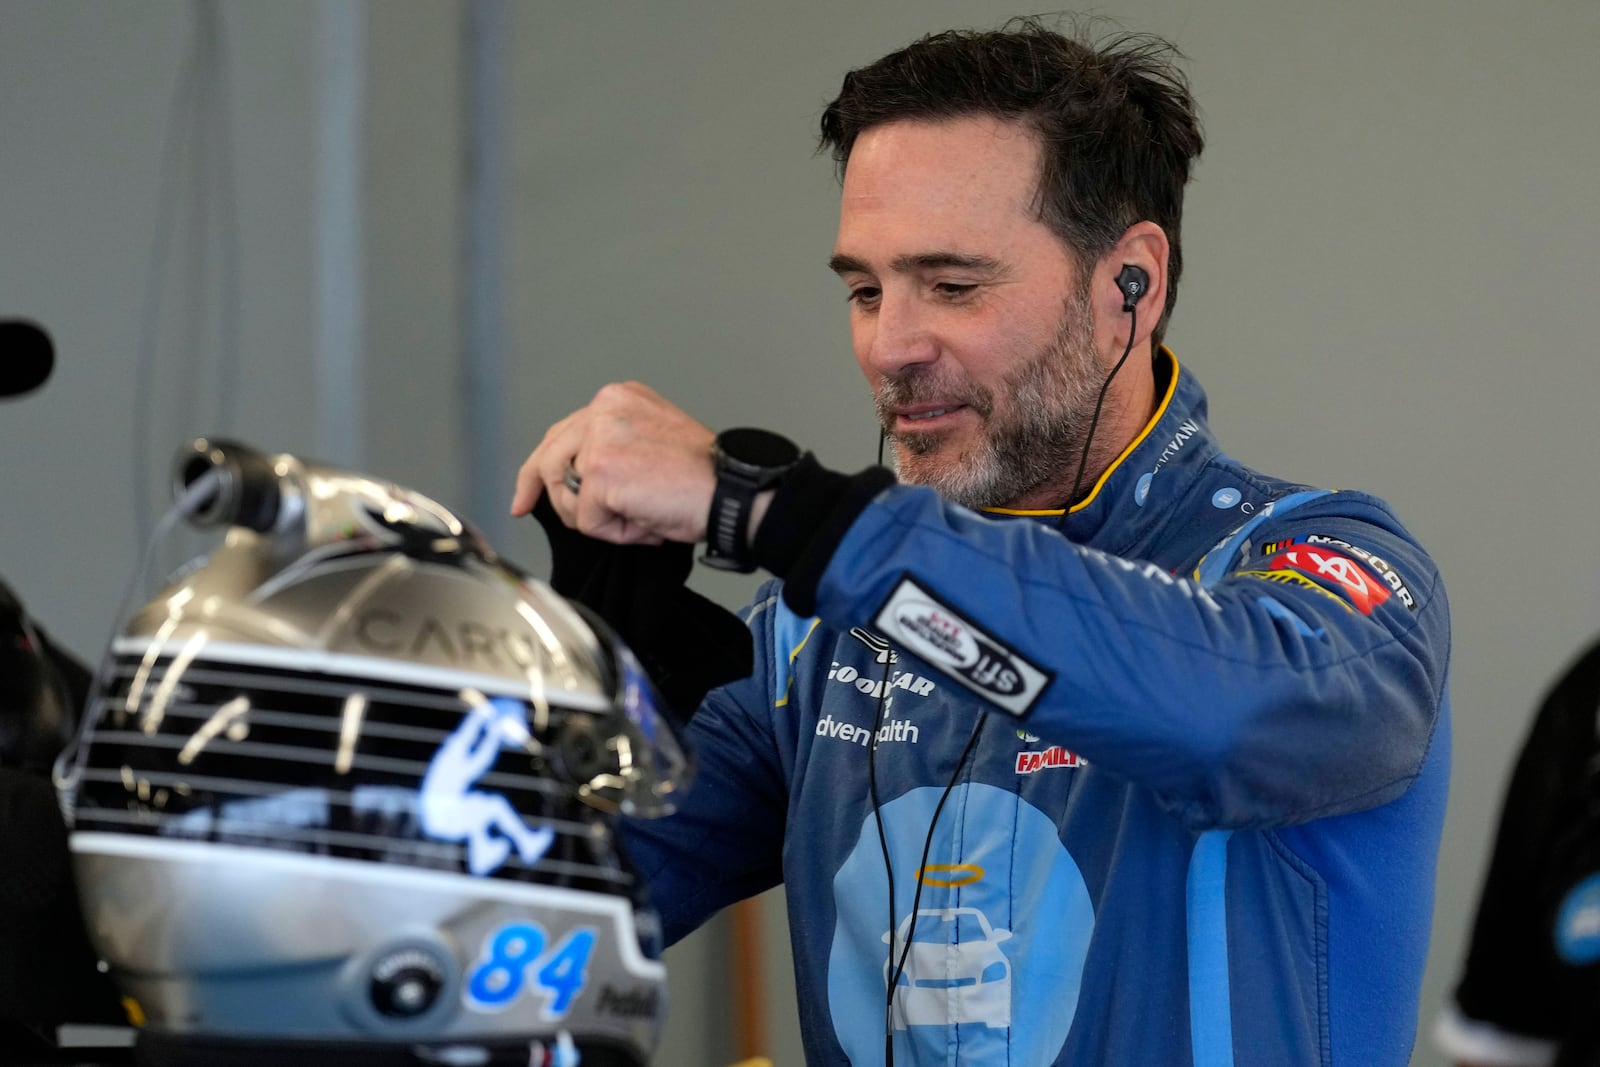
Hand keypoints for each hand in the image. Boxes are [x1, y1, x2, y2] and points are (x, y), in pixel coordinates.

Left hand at [510, 382, 715, 544]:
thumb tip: (576, 480)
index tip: (526, 491)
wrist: (731, 492)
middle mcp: (605, 408)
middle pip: (548, 456)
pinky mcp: (600, 470)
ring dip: (596, 517)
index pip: (563, 432)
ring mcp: (600, 437)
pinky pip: (587, 521)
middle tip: (522, 507)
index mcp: (618, 398)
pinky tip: (646, 520)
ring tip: (637, 514)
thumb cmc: (703, 479)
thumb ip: (613, 449)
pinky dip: (615, 532)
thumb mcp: (651, 445)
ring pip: (565, 493)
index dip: (541, 465)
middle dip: (537, 489)